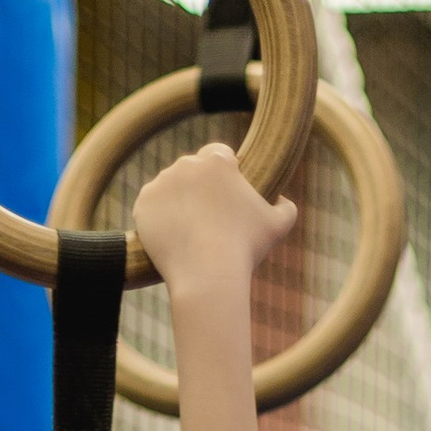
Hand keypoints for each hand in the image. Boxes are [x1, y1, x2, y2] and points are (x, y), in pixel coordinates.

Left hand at [132, 136, 299, 299]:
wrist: (207, 275)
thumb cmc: (245, 249)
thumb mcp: (278, 227)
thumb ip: (286, 208)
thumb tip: (282, 200)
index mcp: (218, 161)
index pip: (219, 154)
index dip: (224, 173)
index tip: (226, 194)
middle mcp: (186, 164)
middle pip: (192, 169)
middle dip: (199, 187)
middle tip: (207, 217)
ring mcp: (162, 182)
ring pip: (170, 187)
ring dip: (178, 201)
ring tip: (189, 230)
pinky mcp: (143, 203)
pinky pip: (150, 206)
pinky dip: (158, 217)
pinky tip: (172, 235)